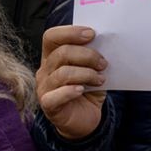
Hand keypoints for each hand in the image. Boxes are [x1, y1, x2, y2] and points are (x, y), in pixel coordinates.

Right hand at [36, 25, 106, 140]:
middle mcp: (44, 70)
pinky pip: (55, 96)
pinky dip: (71, 91)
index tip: (92, 34)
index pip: (51, 37)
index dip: (70, 32)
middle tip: (103, 63)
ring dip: (87, 74)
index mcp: (52, 56)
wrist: (85, 118)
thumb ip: (93, 56)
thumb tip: (107, 41)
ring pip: (63, 73)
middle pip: (61, 53)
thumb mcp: (93, 69)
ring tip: (100, 79)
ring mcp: (44, 88)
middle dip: (87, 55)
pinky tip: (82, 90)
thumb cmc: (88, 89)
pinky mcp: (48, 105)